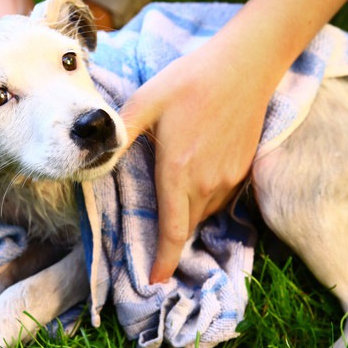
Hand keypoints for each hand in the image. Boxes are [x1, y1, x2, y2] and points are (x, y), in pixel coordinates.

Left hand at [121, 36, 272, 282]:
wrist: (246, 66)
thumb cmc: (192, 81)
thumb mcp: (147, 101)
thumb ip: (122, 134)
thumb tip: (101, 155)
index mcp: (179, 173)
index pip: (172, 231)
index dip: (162, 260)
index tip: (154, 281)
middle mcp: (207, 184)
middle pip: (186, 226)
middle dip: (170, 242)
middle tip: (154, 248)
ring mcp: (229, 179)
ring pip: (204, 213)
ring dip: (187, 219)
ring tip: (172, 212)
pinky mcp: (243, 169)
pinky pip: (220, 199)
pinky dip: (204, 202)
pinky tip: (194, 183)